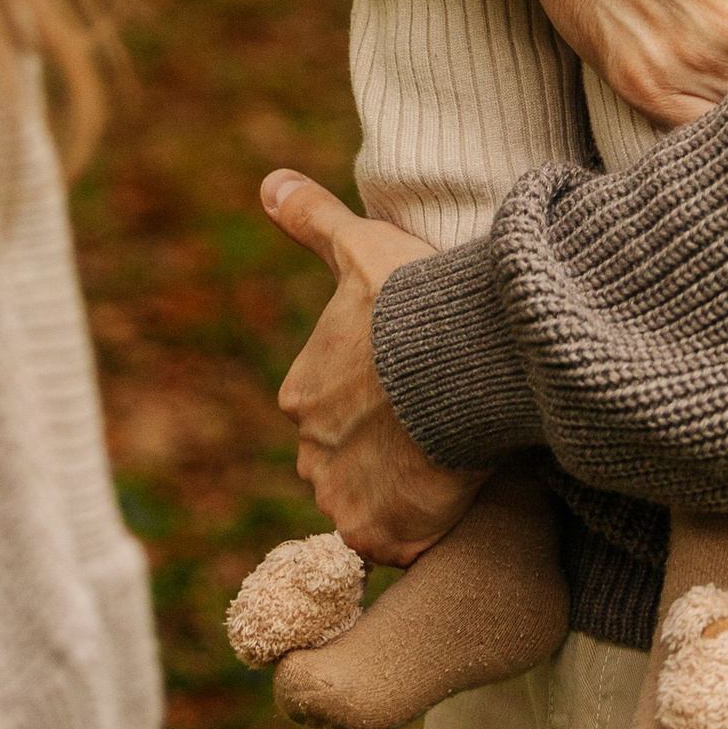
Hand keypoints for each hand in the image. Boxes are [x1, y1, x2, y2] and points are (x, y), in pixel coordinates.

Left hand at [262, 169, 488, 563]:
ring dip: (402, 493)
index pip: (333, 410)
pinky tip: (454, 500)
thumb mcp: (361, 246)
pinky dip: (423, 532)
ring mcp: (345, 499)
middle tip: (435, 428)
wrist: (459, 352)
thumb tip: (268, 183)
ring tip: (451, 461)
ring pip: (372, 506)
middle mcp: (311, 452)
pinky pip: (401, 545)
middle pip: (349, 463)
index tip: (414, 386)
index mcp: (302, 394)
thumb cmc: (412, 297)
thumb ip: (314, 218)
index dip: (377, 401)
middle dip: (383, 453)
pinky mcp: (382, 536)